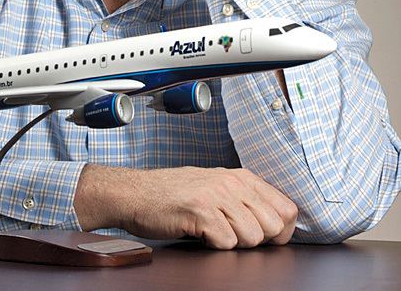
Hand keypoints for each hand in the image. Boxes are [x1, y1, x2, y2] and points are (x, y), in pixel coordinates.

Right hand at [74, 165, 297, 248]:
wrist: (136, 193)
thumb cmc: (175, 195)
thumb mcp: (216, 188)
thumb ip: (246, 200)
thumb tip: (281, 224)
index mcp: (241, 177)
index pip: (288, 209)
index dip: (281, 231)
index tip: (263, 236)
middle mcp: (232, 182)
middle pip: (274, 227)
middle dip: (257, 240)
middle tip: (230, 233)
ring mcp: (217, 195)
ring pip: (253, 237)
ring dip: (233, 243)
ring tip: (211, 231)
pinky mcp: (200, 211)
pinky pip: (226, 243)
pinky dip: (213, 246)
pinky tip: (198, 233)